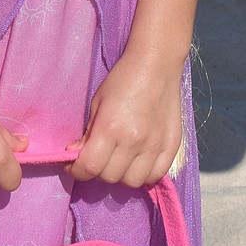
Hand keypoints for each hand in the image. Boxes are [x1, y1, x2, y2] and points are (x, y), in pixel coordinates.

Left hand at [65, 50, 182, 188]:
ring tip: (119, 160)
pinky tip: (139, 161)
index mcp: (110, 127)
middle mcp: (133, 140)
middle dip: (98, 171)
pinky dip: (144, 174)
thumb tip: (75, 156)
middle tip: (98, 157)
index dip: (76, 171)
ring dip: (121, 175)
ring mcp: (155, 145)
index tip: (73, 166)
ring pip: (132, 182)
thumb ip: (87, 134)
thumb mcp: (97, 102)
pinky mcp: (172, 146)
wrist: (156, 64)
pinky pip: (155, 176)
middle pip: (110, 177)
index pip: (89, 167)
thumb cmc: (122, 79)